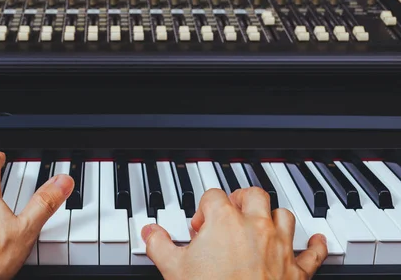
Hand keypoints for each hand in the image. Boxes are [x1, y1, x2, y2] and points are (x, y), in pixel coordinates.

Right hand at [142, 187, 327, 279]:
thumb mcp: (174, 269)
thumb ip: (159, 245)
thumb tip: (149, 232)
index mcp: (225, 221)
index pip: (213, 196)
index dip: (202, 209)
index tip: (198, 226)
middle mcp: (255, 227)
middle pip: (253, 195)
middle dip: (239, 200)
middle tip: (228, 214)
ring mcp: (279, 247)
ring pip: (283, 215)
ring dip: (272, 216)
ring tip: (259, 223)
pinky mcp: (296, 271)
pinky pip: (313, 252)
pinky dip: (314, 245)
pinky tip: (315, 241)